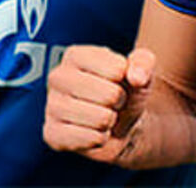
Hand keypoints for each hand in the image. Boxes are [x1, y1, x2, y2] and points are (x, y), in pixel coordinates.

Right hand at [44, 44, 154, 163]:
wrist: (119, 122)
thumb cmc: (125, 89)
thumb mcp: (141, 69)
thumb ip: (144, 62)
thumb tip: (136, 77)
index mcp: (76, 55)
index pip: (116, 69)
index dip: (126, 79)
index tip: (118, 78)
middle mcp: (58, 77)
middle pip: (109, 95)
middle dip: (119, 101)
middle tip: (112, 100)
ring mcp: (52, 106)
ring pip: (100, 119)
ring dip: (110, 120)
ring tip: (103, 114)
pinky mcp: (52, 133)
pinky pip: (89, 139)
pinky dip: (100, 138)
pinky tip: (94, 130)